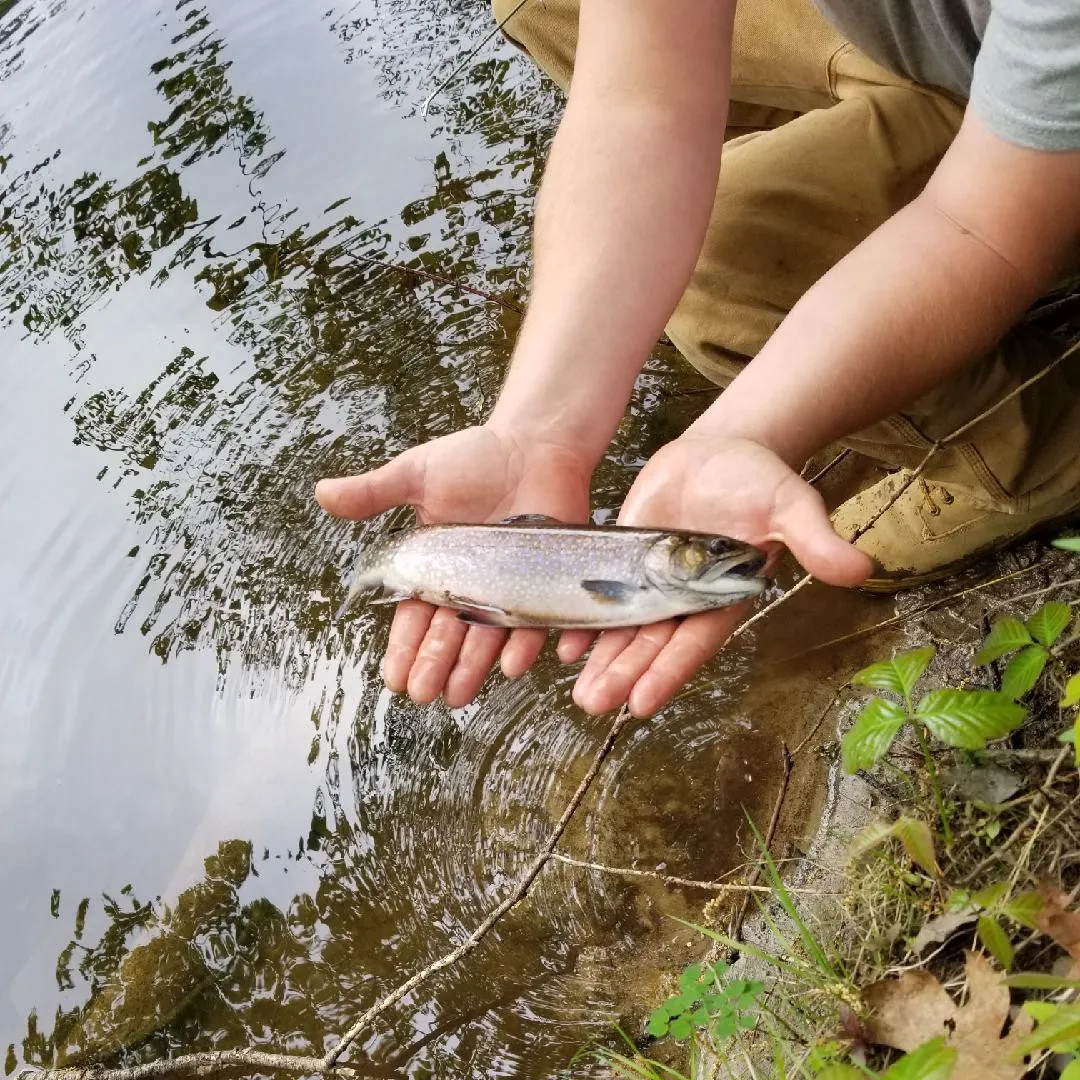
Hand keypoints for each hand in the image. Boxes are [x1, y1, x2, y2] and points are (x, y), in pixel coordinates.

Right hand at [315, 425, 590, 706]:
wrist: (535, 445)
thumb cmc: (477, 458)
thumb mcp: (418, 473)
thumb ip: (374, 491)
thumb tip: (322, 493)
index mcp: (435, 568)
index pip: (414, 616)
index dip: (403, 647)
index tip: (393, 677)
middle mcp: (469, 586)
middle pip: (448, 635)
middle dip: (433, 665)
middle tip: (422, 692)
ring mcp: (508, 589)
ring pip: (486, 638)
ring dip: (472, 667)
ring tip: (457, 694)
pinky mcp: (544, 585)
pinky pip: (536, 620)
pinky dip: (525, 643)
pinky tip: (512, 664)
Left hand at [564, 436, 872, 716]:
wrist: (723, 450)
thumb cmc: (763, 480)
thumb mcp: (790, 504)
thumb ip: (815, 538)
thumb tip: (861, 569)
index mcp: (722, 597)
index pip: (693, 642)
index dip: (668, 671)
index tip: (641, 703)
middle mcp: (685, 598)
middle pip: (651, 644)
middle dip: (624, 674)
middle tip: (594, 705)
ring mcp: (653, 581)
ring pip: (625, 629)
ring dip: (602, 659)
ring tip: (579, 693)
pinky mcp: (626, 559)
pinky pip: (603, 595)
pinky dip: (584, 619)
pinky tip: (560, 642)